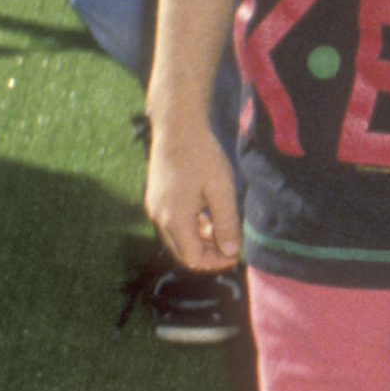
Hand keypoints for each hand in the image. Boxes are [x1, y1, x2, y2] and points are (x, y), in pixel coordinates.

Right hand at [145, 120, 241, 270]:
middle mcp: (159, 218)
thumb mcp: (222, 190)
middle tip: (231, 244)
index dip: (216, 262)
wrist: (177, 128)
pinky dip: (189, 226)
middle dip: (208, 254)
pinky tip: (207, 213)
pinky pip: (171, 224)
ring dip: (199, 240)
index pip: (193, 259)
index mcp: (174, 220)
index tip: (236, 254)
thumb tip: (231, 252)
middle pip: (183, 253)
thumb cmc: (202, 156)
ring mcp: (154, 208)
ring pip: (177, 239)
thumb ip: (226, 224)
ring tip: (222, 226)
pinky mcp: (155, 199)